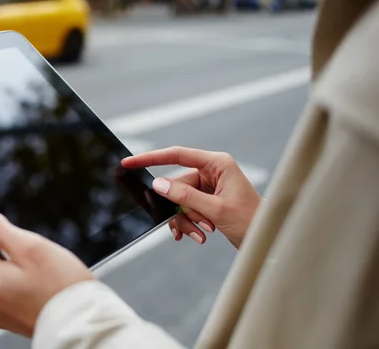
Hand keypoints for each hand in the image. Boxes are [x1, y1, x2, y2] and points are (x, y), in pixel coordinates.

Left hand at [0, 204, 94, 336]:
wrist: (82, 324)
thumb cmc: (60, 287)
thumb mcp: (29, 246)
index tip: (13, 224)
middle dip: (8, 245)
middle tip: (36, 253)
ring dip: (17, 263)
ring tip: (42, 271)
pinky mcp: (9, 318)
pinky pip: (9, 289)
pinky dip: (23, 281)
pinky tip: (42, 285)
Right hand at [122, 146, 261, 248]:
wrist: (267, 241)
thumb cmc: (252, 221)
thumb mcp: (216, 210)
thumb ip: (185, 196)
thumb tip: (158, 184)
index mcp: (217, 163)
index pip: (177, 155)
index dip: (151, 158)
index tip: (130, 162)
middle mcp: (212, 171)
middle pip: (177, 185)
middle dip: (181, 209)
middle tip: (191, 226)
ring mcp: (209, 186)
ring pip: (180, 200)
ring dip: (187, 219)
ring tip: (202, 233)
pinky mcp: (207, 200)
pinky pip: (186, 208)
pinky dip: (189, 222)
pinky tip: (199, 235)